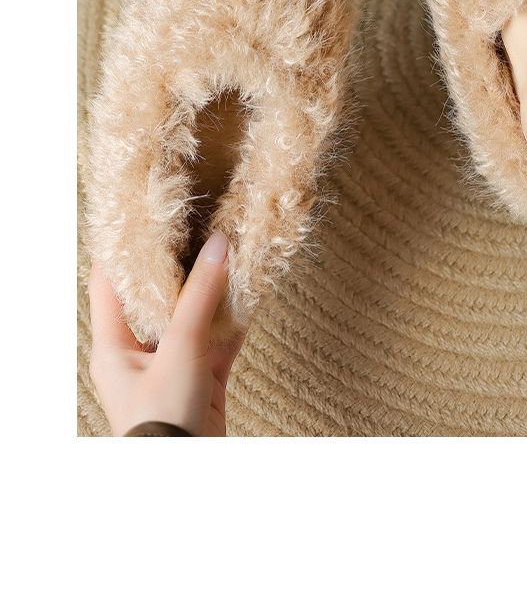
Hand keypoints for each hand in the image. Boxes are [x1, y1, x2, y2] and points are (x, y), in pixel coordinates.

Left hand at [88, 231, 247, 435]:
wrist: (189, 478)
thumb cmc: (164, 422)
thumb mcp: (180, 352)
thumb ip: (200, 298)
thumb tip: (218, 245)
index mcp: (113, 346)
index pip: (109, 284)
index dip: (124, 250)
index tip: (146, 216)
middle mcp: (138, 354)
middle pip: (155, 297)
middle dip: (179, 265)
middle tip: (197, 227)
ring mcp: (170, 367)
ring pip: (191, 318)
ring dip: (211, 291)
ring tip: (229, 253)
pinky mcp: (200, 382)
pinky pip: (216, 342)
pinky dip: (232, 321)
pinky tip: (250, 295)